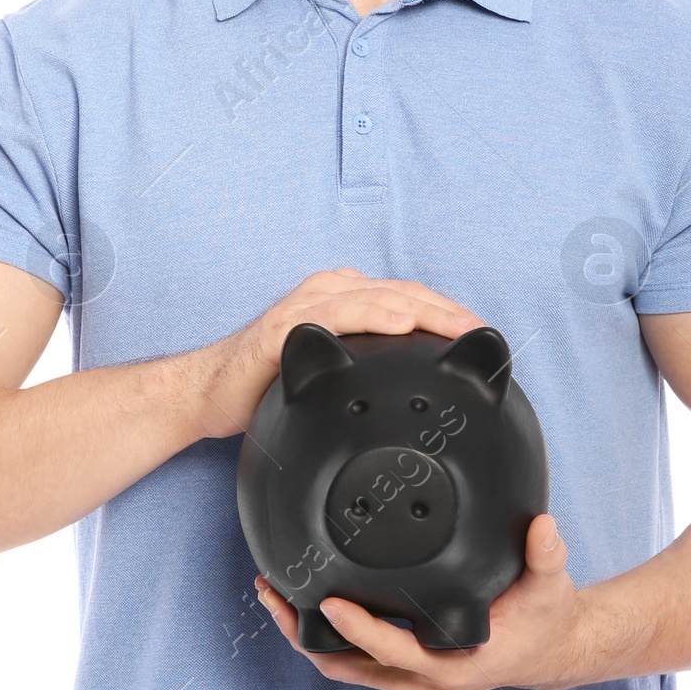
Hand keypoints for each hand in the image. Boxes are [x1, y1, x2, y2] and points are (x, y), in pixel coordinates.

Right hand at [179, 268, 484, 441]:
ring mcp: (306, 307)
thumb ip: (363, 370)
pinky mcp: (284, 328)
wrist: (206, 395)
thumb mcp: (328, 376)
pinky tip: (398, 325)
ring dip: (422, 310)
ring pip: (377, 297)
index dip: (447, 313)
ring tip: (456, 327)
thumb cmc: (266, 385)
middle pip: (401, 293)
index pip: (407, 298)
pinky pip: (335, 317)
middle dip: (446, 312)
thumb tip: (414, 397)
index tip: (484, 335)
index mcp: (342, 299)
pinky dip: (372, 317)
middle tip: (484, 333)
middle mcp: (327, 292)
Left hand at [253, 514, 596, 689]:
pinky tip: (304, 606)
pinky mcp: (402, 671)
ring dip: (305, 638)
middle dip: (306, 635)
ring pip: (344, 668)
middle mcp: (425, 678)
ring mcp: (410, 679)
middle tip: (273, 595)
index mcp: (455, 661)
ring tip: (272, 597)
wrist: (549, 650)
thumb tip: (543, 526)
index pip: (395, 651)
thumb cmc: (543, 617)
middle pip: (350, 666)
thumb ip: (546, 554)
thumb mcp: (550, 584)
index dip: (360, 631)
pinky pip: (353, 662)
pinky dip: (323, 638)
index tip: (330, 601)